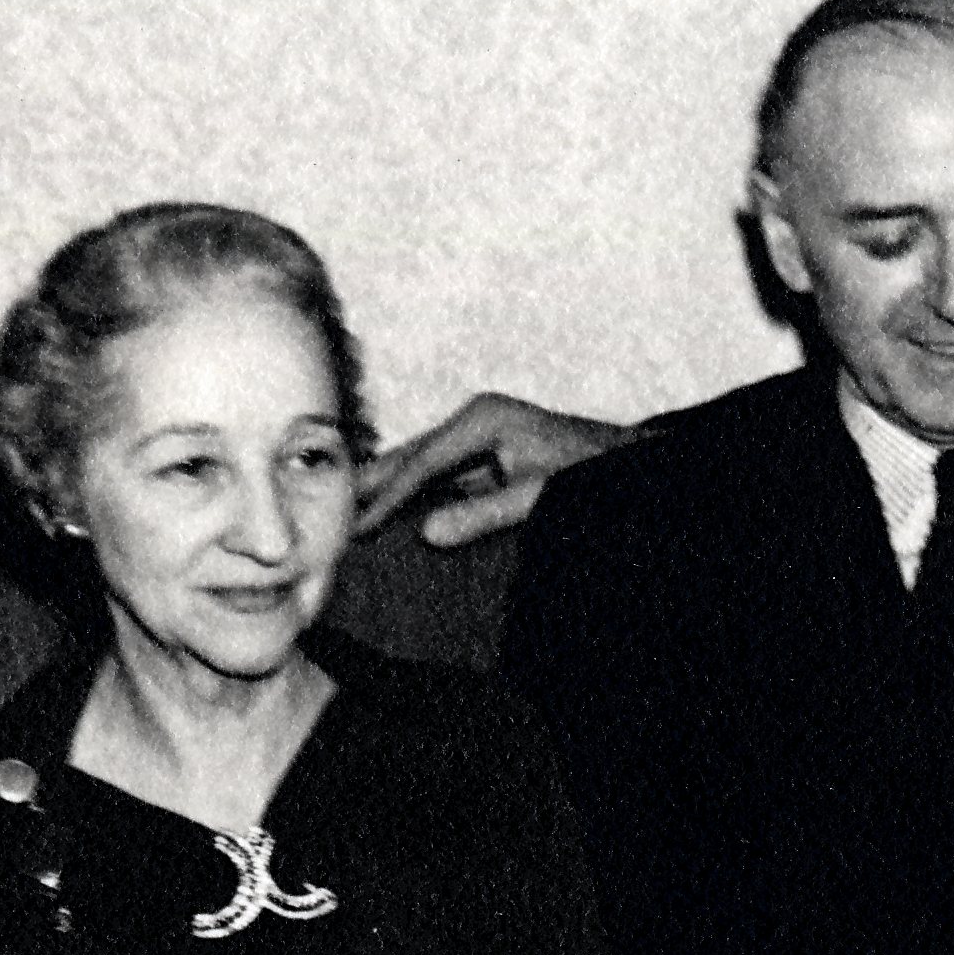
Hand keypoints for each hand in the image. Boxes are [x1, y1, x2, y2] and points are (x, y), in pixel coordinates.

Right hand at [368, 387, 623, 548]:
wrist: (626, 464)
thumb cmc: (590, 475)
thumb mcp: (538, 496)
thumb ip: (485, 515)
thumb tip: (429, 534)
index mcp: (483, 420)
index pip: (422, 463)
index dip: (387, 499)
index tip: (359, 529)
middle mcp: (475, 423)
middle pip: (410, 457)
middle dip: (371, 486)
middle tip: (326, 513)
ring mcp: (479, 439)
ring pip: (420, 468)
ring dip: (388, 493)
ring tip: (345, 517)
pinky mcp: (486, 459)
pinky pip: (440, 481)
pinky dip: (415, 500)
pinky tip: (392, 521)